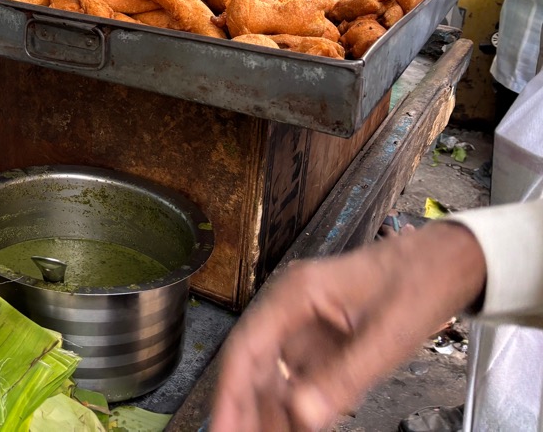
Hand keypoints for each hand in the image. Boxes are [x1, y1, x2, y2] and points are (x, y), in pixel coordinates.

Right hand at [211, 221, 485, 431]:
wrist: (452, 261)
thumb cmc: (420, 280)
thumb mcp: (386, 335)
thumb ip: (344, 378)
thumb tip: (302, 415)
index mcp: (295, 295)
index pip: (246, 348)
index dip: (230, 391)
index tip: (223, 427)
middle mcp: (292, 309)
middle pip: (255, 365)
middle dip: (244, 406)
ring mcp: (308, 326)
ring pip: (275, 377)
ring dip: (267, 411)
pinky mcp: (326, 343)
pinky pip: (301, 380)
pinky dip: (294, 407)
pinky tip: (290, 427)